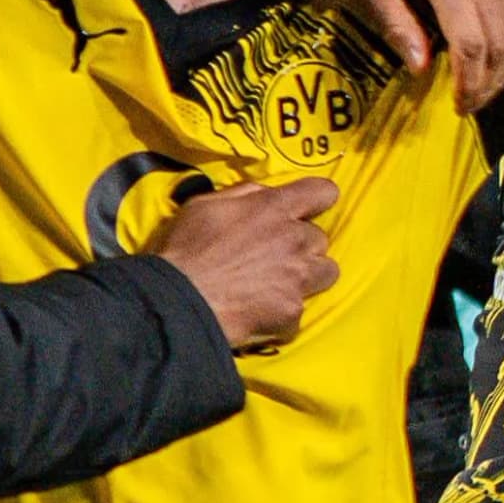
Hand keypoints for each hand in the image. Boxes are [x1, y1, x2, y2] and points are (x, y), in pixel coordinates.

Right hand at [150, 177, 340, 350]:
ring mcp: (299, 277)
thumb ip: (243, 195)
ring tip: (279, 283)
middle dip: (301, 244)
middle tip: (274, 255)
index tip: (305, 210)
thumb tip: (266, 193)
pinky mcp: (293, 311)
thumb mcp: (204, 205)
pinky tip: (260, 310)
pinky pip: (299, 307)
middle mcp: (295, 240)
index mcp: (274, 208)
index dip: (317, 199)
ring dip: (307, 275)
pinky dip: (283, 310)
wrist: (177, 302)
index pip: (324, 191)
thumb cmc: (185, 250)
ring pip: (326, 271)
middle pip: (320, 238)